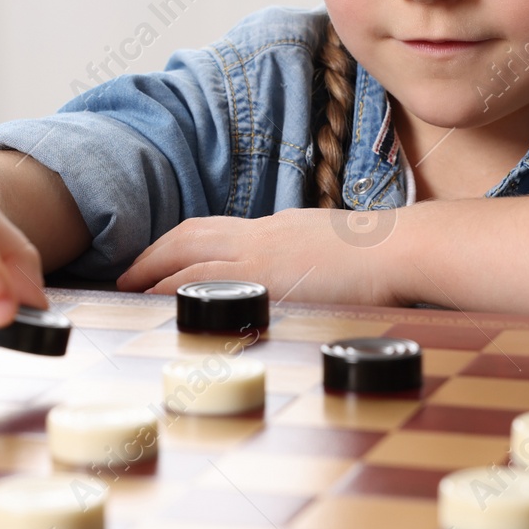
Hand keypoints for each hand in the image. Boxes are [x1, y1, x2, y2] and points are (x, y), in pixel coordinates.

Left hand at [113, 208, 397, 307]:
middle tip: (128, 273)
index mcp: (275, 227)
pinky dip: (181, 288)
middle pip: (191, 235)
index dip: (177, 243)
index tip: (156, 258)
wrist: (400, 248)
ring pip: (191, 254)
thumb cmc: (377, 252)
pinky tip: (163, 301)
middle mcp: (262, 234)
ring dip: (156, 269)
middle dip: (154, 253)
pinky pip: (210, 280)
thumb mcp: (327, 245)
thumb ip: (300, 255)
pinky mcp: (269, 278)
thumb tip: (291, 274)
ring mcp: (263, 255)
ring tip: (131, 287)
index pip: (212, 228)